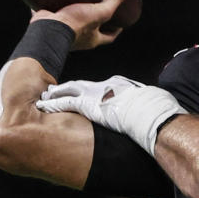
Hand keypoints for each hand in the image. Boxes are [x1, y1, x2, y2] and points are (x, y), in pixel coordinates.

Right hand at [31, 0, 128, 50]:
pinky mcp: (48, 23)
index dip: (116, 29)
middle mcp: (78, 38)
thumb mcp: (100, 11)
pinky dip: (52, 5)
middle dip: (95, 21)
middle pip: (91, 30)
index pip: (109, 37)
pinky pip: (51, 12)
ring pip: (71, 21)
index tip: (120, 22)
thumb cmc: (76, 24)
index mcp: (92, 39)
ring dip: (74, 11)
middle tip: (98, 7)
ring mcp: (62, 31)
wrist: (47, 30)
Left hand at [36, 76, 185, 153]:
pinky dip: (53, 104)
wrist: (151, 112)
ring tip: (44, 98)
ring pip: (68, 91)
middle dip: (67, 89)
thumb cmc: (155, 110)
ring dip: (55, 95)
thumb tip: (147, 109)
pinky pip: (65, 103)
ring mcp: (95, 94)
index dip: (85, 91)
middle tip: (53, 91)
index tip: (78, 94)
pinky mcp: (88, 104)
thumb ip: (141, 105)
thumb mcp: (149, 103)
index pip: (97, 87)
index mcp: (118, 85)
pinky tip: (44, 106)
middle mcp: (104, 86)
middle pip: (80, 86)